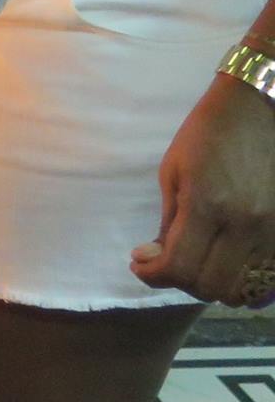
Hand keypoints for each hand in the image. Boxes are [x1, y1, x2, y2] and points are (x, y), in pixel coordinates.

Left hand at [131, 73, 274, 302]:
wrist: (261, 111)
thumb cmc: (208, 133)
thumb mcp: (174, 170)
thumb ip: (169, 220)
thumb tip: (155, 257)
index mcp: (208, 205)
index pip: (179, 267)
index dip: (153, 276)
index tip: (140, 263)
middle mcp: (246, 226)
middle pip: (212, 286)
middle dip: (181, 282)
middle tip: (166, 264)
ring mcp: (274, 233)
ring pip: (243, 291)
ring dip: (214, 286)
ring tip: (197, 265)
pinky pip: (269, 281)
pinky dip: (246, 283)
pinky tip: (228, 266)